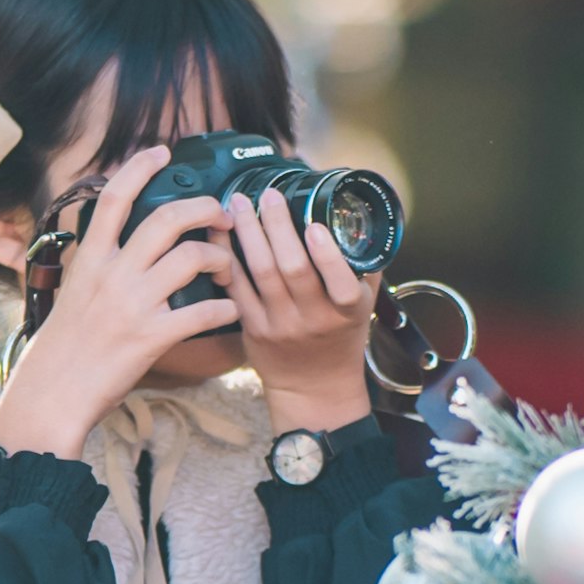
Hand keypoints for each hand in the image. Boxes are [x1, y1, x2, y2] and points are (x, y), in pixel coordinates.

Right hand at [0, 148, 229, 457]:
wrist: (51, 395)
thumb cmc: (59, 350)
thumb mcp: (69, 294)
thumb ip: (94, 268)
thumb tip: (111, 247)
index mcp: (89, 260)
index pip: (114, 198)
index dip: (139, 167)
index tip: (162, 152)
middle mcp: (112, 274)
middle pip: (167, 219)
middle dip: (204, 209)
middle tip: (222, 214)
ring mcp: (133, 304)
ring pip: (192, 258)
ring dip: (220, 258)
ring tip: (226, 268)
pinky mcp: (151, 336)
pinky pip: (202, 311)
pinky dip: (224, 309)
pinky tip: (229, 311)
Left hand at [198, 184, 379, 426]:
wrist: (314, 388)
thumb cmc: (340, 338)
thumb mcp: (362, 306)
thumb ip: (361, 266)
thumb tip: (360, 218)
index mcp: (346, 311)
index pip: (340, 283)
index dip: (327, 255)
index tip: (315, 226)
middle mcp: (312, 318)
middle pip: (291, 269)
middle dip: (278, 227)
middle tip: (269, 195)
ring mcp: (280, 324)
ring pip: (260, 273)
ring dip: (249, 233)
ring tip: (241, 203)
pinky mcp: (252, 328)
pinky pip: (236, 287)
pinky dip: (226, 256)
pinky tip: (221, 232)